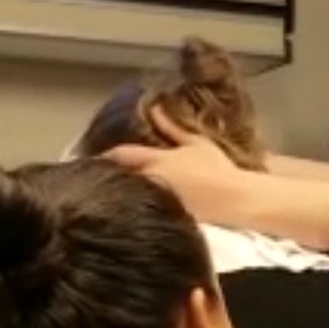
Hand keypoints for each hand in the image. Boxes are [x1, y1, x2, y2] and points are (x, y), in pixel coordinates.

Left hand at [107, 135, 249, 224]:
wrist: (235, 200)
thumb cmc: (218, 170)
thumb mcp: (197, 143)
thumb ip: (172, 127)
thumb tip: (155, 109)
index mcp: (157, 161)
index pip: (120, 155)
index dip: (104, 155)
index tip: (93, 156)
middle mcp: (151, 181)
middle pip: (117, 178)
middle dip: (108, 175)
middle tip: (98, 173)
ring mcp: (155, 202)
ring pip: (126, 195)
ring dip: (118, 191)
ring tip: (111, 189)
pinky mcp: (161, 218)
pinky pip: (138, 210)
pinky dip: (132, 205)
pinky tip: (131, 206)